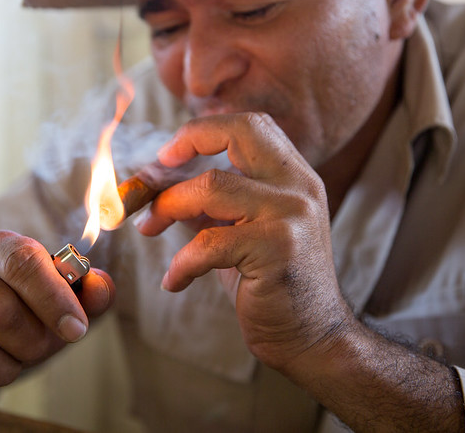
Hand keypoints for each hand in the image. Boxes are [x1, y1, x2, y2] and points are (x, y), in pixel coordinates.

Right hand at [0, 230, 113, 409]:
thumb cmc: (23, 303)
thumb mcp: (60, 293)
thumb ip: (89, 291)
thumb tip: (100, 288)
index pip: (24, 264)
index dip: (54, 301)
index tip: (77, 330)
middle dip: (32, 344)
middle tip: (39, 349)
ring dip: (4, 372)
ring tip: (11, 362)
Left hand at [136, 112, 352, 375]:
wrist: (313, 338)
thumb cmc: (270, 285)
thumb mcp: (239, 233)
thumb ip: (209, 205)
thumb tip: (158, 185)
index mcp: (294, 177)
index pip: (251, 125)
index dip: (203, 130)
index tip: (169, 154)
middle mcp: (299, 187)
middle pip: (241, 131)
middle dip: (189, 141)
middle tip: (156, 169)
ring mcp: (291, 216)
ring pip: (211, 186)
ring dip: (168, 206)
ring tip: (150, 228)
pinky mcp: (277, 250)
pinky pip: (208, 243)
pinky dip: (181, 262)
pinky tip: (174, 281)